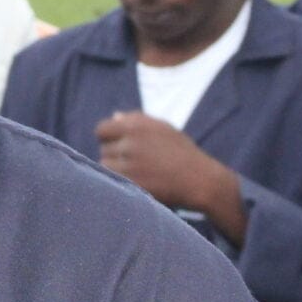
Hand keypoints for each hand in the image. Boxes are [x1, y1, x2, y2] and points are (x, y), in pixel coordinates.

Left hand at [96, 111, 229, 214]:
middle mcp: (130, 143)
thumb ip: (136, 120)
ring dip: (116, 170)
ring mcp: (129, 165)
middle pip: (103, 150)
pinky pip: (114, 182)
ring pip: (106, 167)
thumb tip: (114, 116)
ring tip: (136, 172)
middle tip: (133, 162)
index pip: (101, 130)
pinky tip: (138, 182)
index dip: (108, 138)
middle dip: (114, 155)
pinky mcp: (132, 184)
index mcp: (135, 126)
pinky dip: (121, 182)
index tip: (118, 145)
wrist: (199, 179)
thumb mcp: (163, 128)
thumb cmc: (182, 152)